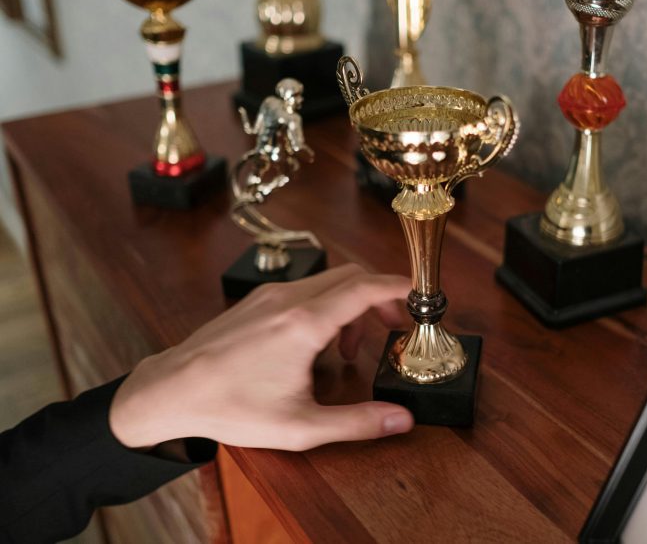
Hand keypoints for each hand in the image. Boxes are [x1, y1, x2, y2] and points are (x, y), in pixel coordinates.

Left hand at [109, 264, 414, 451]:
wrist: (171, 391)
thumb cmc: (230, 407)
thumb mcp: (300, 426)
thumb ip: (357, 422)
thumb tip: (401, 419)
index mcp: (304, 323)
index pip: (365, 287)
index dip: (399, 286)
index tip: (420, 293)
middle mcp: (289, 299)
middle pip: (352, 276)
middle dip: (380, 298)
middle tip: (395, 327)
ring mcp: (270, 296)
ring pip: (328, 282)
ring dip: (351, 306)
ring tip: (349, 350)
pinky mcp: (257, 301)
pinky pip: (305, 290)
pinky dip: (326, 307)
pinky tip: (317, 345)